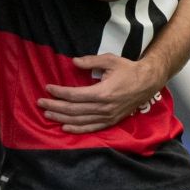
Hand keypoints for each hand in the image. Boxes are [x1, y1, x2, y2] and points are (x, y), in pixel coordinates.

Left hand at [39, 53, 163, 133]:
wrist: (148, 83)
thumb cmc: (129, 70)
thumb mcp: (110, 60)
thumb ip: (91, 61)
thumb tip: (73, 62)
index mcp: (103, 92)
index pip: (74, 95)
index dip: (59, 92)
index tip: (48, 88)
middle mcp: (104, 107)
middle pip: (74, 110)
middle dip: (55, 106)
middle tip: (40, 102)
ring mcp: (108, 116)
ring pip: (80, 120)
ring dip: (61, 118)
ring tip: (48, 113)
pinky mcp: (111, 121)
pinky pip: (91, 128)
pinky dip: (77, 129)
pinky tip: (64, 127)